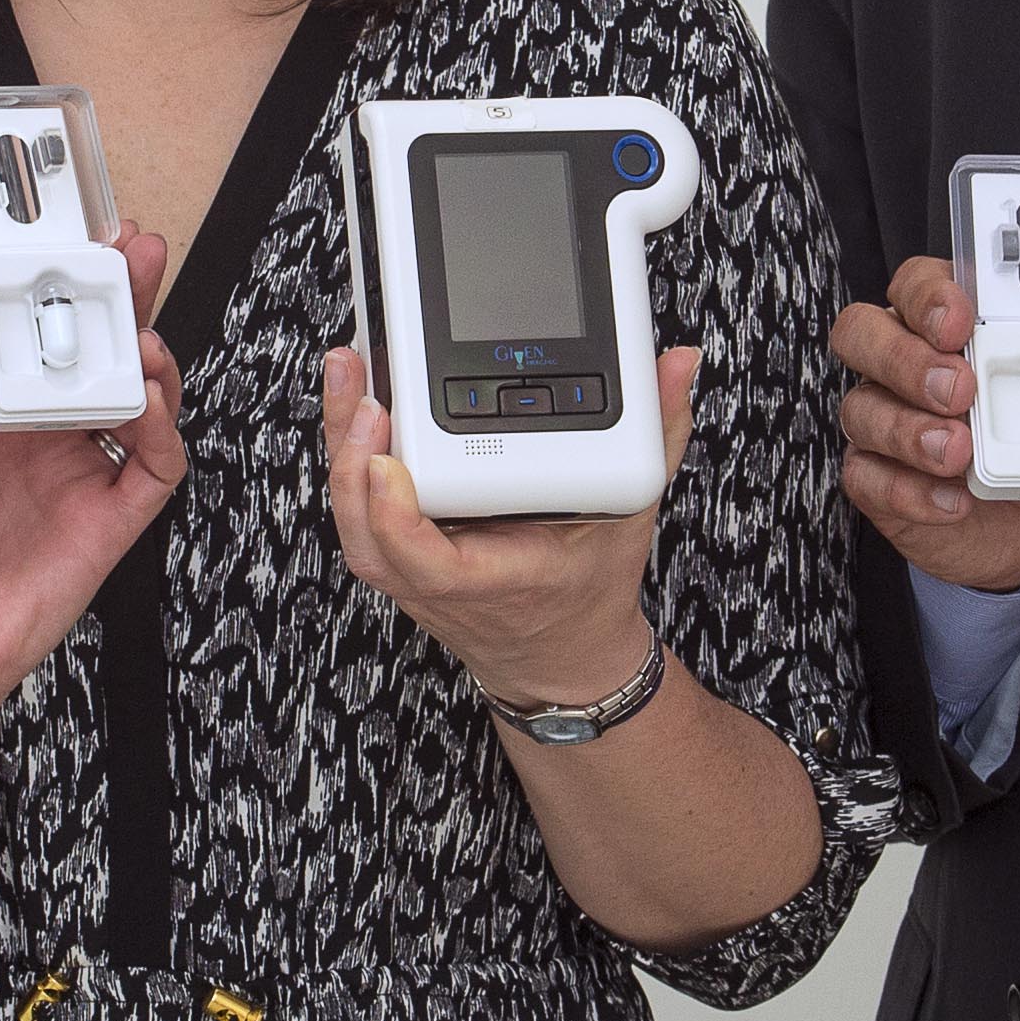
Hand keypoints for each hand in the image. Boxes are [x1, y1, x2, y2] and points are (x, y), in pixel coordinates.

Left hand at [0, 226, 185, 772]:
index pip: (33, 333)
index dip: (59, 287)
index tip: (71, 243)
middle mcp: (40, 438)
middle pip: (96, 353)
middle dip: (122, 298)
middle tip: (135, 252)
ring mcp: (79, 476)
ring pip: (135, 401)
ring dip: (148, 357)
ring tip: (141, 331)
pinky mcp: (109, 522)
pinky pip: (154, 468)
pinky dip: (163, 429)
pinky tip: (151, 401)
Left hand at [317, 340, 688, 707]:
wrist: (564, 655)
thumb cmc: (591, 591)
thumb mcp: (635, 511)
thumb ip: (657, 434)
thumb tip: (677, 365)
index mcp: (492, 580)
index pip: (426, 559)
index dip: (395, 515)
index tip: (389, 463)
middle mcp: (440, 583)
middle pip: (370, 534)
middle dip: (352, 459)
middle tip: (363, 389)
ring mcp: (413, 575)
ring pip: (355, 525)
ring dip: (341, 451)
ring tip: (346, 374)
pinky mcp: (399, 557)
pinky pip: (360, 517)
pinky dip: (349, 464)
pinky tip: (351, 406)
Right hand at [831, 259, 1019, 592]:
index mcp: (945, 328)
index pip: (916, 285)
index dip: (929, 295)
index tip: (962, 320)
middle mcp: (901, 365)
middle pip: (862, 333)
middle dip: (906, 358)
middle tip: (959, 389)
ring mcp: (882, 421)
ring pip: (860, 407)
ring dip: (909, 429)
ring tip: (959, 453)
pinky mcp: (876, 479)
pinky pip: (867, 477)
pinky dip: (910, 490)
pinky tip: (953, 502)